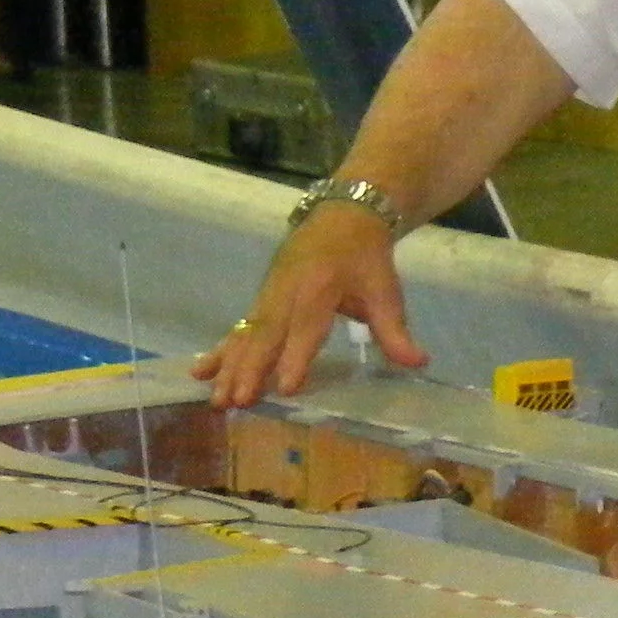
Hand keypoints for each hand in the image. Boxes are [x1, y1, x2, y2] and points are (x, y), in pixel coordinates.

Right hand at [188, 205, 428, 410]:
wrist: (342, 215)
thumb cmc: (365, 258)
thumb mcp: (385, 289)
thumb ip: (395, 330)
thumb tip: (418, 363)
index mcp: (319, 289)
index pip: (306, 328)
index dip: (296, 358)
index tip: (287, 388)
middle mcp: (285, 293)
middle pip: (265, 335)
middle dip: (249, 370)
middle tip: (235, 402)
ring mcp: (268, 296)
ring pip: (245, 334)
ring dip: (228, 367)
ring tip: (216, 399)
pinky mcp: (260, 301)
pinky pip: (237, 328)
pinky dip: (219, 351)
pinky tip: (199, 373)